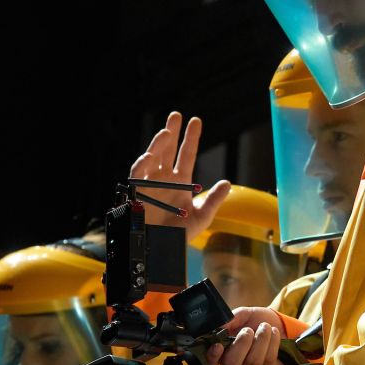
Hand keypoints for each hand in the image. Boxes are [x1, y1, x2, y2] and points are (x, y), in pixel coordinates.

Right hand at [129, 111, 229, 238]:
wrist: (162, 250)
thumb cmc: (180, 235)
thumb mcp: (202, 217)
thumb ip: (213, 200)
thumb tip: (227, 182)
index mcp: (180, 180)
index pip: (186, 154)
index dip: (191, 138)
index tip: (195, 120)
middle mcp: (164, 178)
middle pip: (167, 150)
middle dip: (171, 132)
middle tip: (176, 115)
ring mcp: (150, 183)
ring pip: (152, 158)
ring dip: (158, 144)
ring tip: (166, 132)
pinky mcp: (137, 192)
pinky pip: (137, 174)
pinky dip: (142, 164)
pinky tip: (150, 155)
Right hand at [207, 307, 285, 364]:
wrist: (277, 323)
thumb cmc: (255, 320)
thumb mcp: (242, 315)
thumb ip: (231, 319)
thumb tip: (221, 326)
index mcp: (224, 351)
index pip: (211, 362)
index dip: (212, 357)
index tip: (218, 346)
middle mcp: (235, 364)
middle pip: (232, 364)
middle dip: (242, 344)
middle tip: (249, 330)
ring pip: (253, 362)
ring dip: (261, 339)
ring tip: (265, 326)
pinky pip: (269, 360)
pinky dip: (272, 342)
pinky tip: (273, 332)